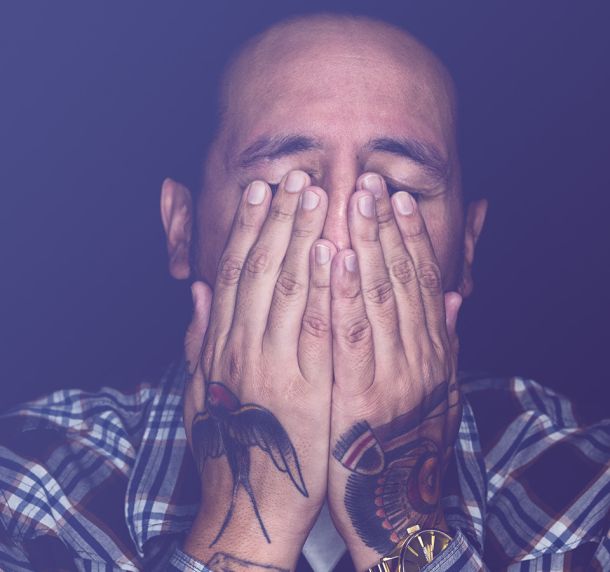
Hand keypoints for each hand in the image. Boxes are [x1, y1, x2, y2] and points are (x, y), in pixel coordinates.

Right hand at [182, 171, 335, 567]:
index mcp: (219, 346)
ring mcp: (272, 365)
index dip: (248, 228)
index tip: (262, 192)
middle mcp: (241, 348)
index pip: (233, 273)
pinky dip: (322, 285)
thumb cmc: (231, 446)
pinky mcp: (306, 386)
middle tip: (293, 177)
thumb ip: (200, 340)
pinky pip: (315, 326)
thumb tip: (199, 292)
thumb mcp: (202, 393)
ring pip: (285, 287)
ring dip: (300, 237)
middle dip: (277, 219)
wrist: (251, 507)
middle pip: (259, 269)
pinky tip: (331, 249)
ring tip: (315, 195)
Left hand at [327, 174, 461, 568]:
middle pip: (400, 277)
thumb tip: (456, 297)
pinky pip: (349, 332)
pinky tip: (332, 254)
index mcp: (432, 350)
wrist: (394, 508)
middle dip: (384, 225)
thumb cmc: (404, 443)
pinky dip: (343, 290)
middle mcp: (418, 355)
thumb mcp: (434, 392)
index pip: (422, 280)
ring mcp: (392, 372)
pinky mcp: (360, 393)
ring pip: (377, 294)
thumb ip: (444, 342)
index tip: (397, 198)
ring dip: (364, 242)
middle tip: (369, 180)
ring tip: (352, 199)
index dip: (410, 236)